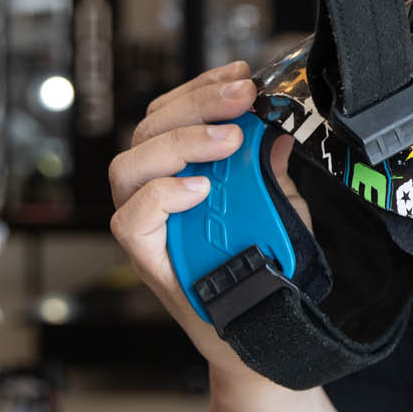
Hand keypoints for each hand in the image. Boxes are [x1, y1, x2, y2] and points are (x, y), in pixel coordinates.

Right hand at [108, 60, 312, 362]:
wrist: (264, 336)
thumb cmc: (266, 267)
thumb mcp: (282, 205)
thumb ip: (273, 166)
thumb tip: (283, 121)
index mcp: (182, 169)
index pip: (172, 113)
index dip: (201, 88)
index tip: (242, 75)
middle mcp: (156, 192)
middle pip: (149, 130)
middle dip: (197, 104)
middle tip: (243, 97)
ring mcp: (148, 226)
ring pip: (129, 167)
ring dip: (180, 142)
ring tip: (229, 142)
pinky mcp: (148, 260)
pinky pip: (131, 220)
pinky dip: (161, 196)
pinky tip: (198, 189)